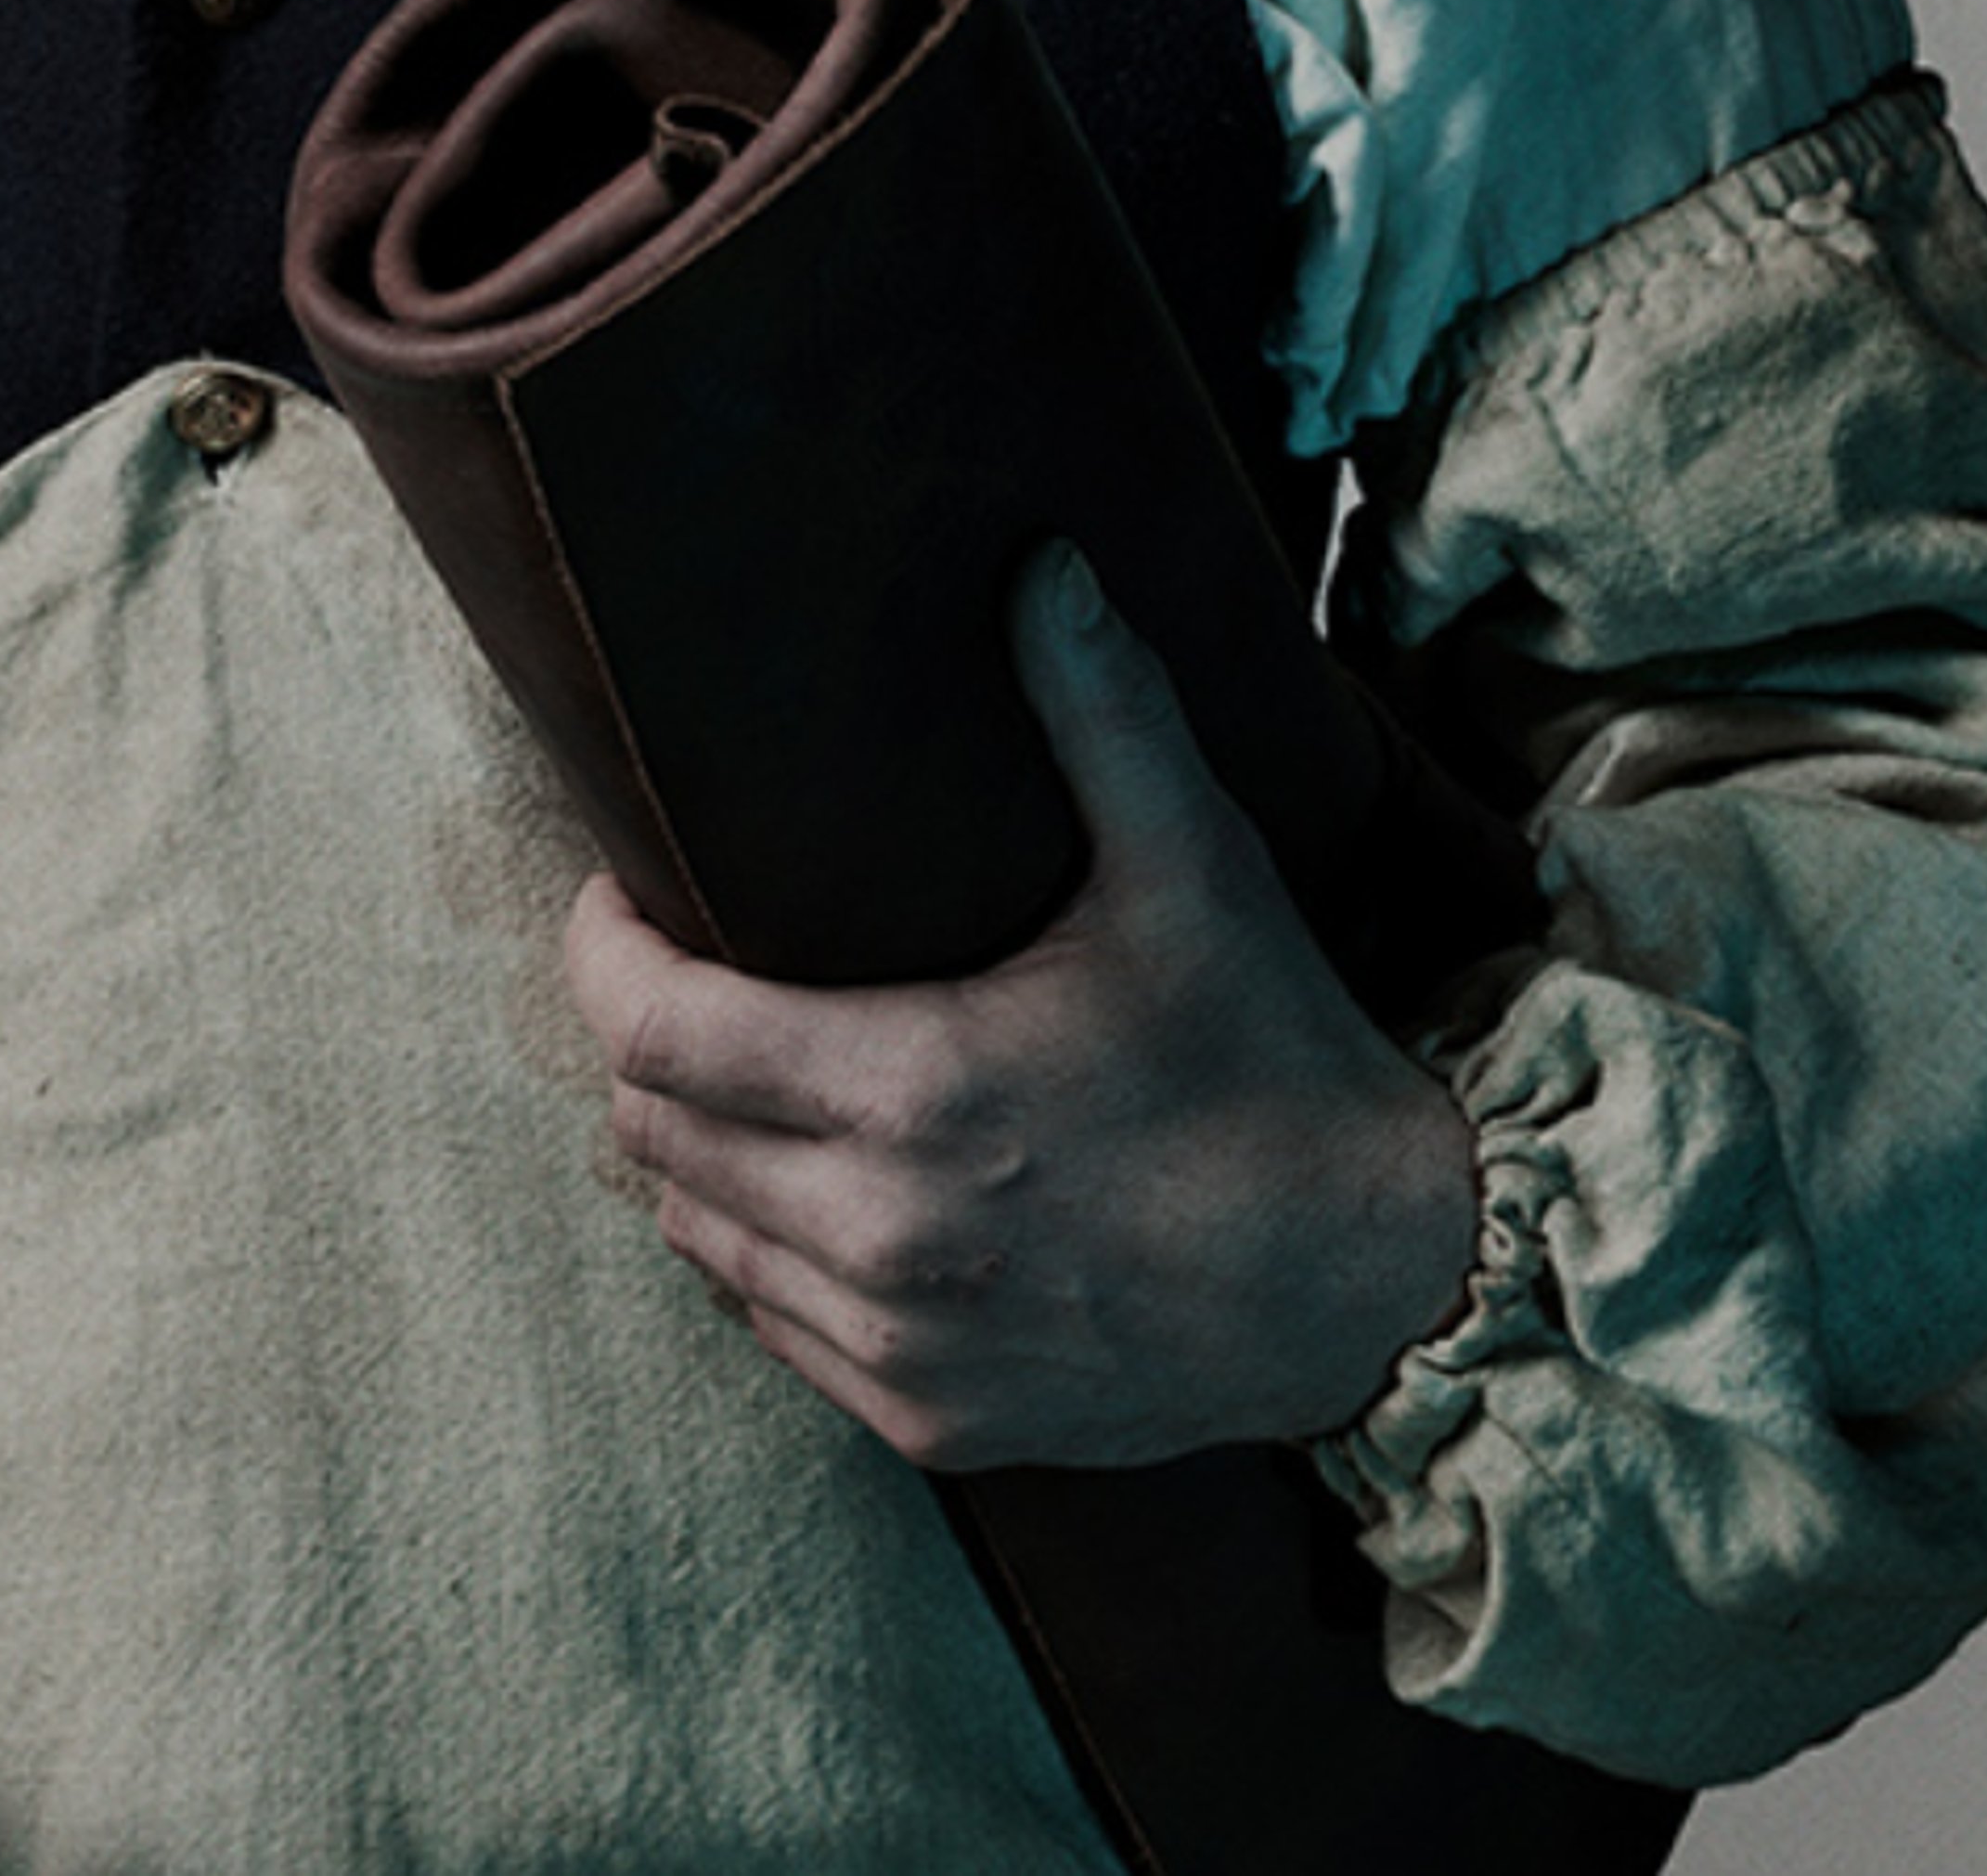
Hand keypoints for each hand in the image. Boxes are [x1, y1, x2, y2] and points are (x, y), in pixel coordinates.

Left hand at [560, 540, 1478, 1472]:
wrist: (1384, 1282)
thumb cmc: (1275, 1058)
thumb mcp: (1193, 867)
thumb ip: (1102, 710)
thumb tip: (1043, 564)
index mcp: (914, 1095)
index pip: (651, 1033)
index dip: (602, 953)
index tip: (623, 894)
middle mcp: (884, 1239)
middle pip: (649, 1131)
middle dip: (643, 1036)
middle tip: (687, 962)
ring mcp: (902, 1348)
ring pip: (692, 1236)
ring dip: (691, 1146)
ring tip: (739, 1063)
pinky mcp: (936, 1423)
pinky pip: (770, 1328)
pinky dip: (757, 1251)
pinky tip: (808, 1182)